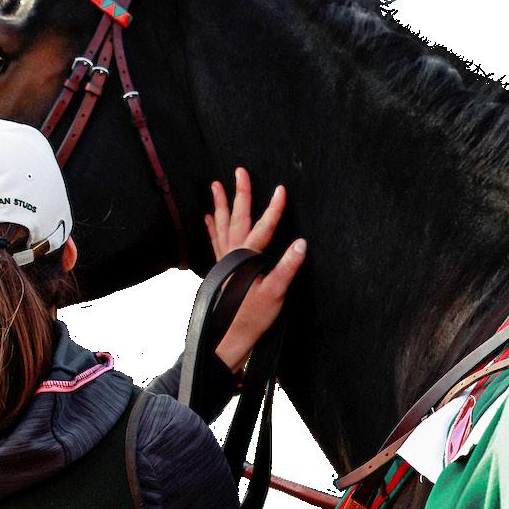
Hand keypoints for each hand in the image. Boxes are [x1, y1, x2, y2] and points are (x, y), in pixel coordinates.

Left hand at [206, 168, 306, 371]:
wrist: (228, 337)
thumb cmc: (253, 317)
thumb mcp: (276, 293)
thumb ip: (287, 267)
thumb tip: (301, 243)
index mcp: (247, 257)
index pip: (264, 226)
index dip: (274, 208)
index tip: (281, 188)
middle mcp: (232, 255)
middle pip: (237, 218)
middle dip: (240, 194)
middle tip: (239, 172)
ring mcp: (224, 261)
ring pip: (221, 226)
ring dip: (220, 205)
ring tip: (215, 186)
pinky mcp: (221, 269)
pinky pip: (214, 241)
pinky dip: (212, 227)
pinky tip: (208, 218)